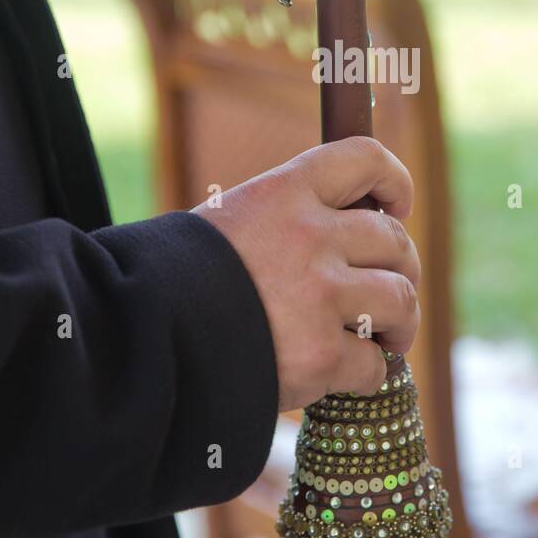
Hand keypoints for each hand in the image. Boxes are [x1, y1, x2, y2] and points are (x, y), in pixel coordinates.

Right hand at [192, 138, 420, 411]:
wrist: (136, 337)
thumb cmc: (171, 281)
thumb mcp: (227, 222)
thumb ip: (283, 221)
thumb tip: (339, 236)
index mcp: (285, 191)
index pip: (365, 159)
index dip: (393, 182)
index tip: (397, 207)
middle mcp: (312, 235)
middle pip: (395, 241)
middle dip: (401, 269)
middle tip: (390, 295)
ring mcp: (320, 295)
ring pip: (401, 300)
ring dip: (401, 324)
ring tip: (387, 340)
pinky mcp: (320, 355)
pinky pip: (374, 365)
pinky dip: (367, 375)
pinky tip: (345, 378)